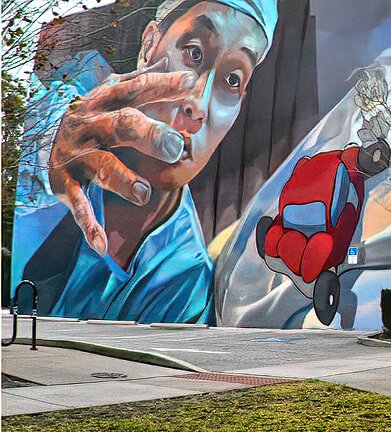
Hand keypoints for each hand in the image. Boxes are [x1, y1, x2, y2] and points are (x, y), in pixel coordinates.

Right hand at [48, 68, 196, 254]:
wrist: (49, 141)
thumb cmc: (101, 120)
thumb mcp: (120, 102)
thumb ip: (151, 94)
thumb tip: (193, 79)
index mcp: (106, 102)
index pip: (136, 91)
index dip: (162, 86)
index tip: (191, 82)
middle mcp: (89, 125)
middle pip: (121, 126)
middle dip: (149, 135)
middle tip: (177, 147)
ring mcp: (76, 155)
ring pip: (103, 166)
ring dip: (123, 181)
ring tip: (144, 194)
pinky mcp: (64, 183)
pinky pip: (79, 206)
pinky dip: (89, 226)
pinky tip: (101, 246)